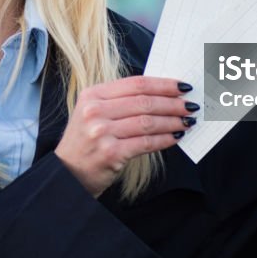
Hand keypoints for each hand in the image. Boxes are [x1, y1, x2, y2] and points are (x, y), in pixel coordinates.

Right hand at [55, 77, 195, 196]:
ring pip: (148, 122)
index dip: (163, 84)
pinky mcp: (111, 153)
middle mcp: (95, 111)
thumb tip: (160, 94)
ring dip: (172, 121)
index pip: (136, 84)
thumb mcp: (93, 113)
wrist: (66, 174)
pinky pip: (146, 143)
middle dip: (172, 103)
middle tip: (189, 105)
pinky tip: (176, 137)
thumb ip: (120, 101)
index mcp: (93, 95)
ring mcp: (102, 132)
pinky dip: (165, 139)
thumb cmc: (85, 142)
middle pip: (144, 102)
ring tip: (187, 121)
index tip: (181, 86)